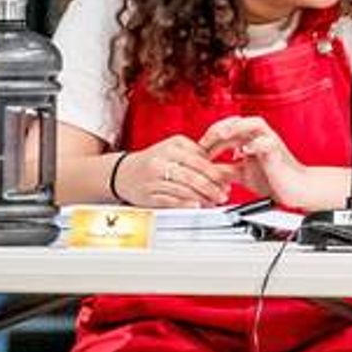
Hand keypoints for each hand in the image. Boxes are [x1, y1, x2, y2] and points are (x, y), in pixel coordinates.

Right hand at [113, 135, 232, 206]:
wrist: (124, 171)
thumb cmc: (155, 161)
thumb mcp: (176, 150)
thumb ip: (198, 158)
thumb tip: (224, 172)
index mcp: (174, 145)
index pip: (201, 160)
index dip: (216, 173)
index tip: (227, 181)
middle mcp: (162, 158)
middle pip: (194, 175)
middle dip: (212, 188)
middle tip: (223, 195)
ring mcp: (154, 176)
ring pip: (184, 189)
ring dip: (202, 198)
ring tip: (213, 203)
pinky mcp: (149, 192)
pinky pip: (171, 200)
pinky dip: (186, 204)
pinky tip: (196, 206)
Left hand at [199, 115, 305, 204]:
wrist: (296, 190)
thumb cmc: (274, 180)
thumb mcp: (242, 174)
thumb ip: (225, 169)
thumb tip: (206, 171)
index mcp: (250, 138)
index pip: (225, 129)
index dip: (209, 138)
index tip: (198, 151)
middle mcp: (260, 135)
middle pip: (235, 121)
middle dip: (217, 131)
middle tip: (203, 145)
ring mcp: (270, 140)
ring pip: (252, 123)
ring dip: (235, 128)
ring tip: (221, 136)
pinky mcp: (278, 151)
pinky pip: (266, 142)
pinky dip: (254, 145)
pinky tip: (244, 152)